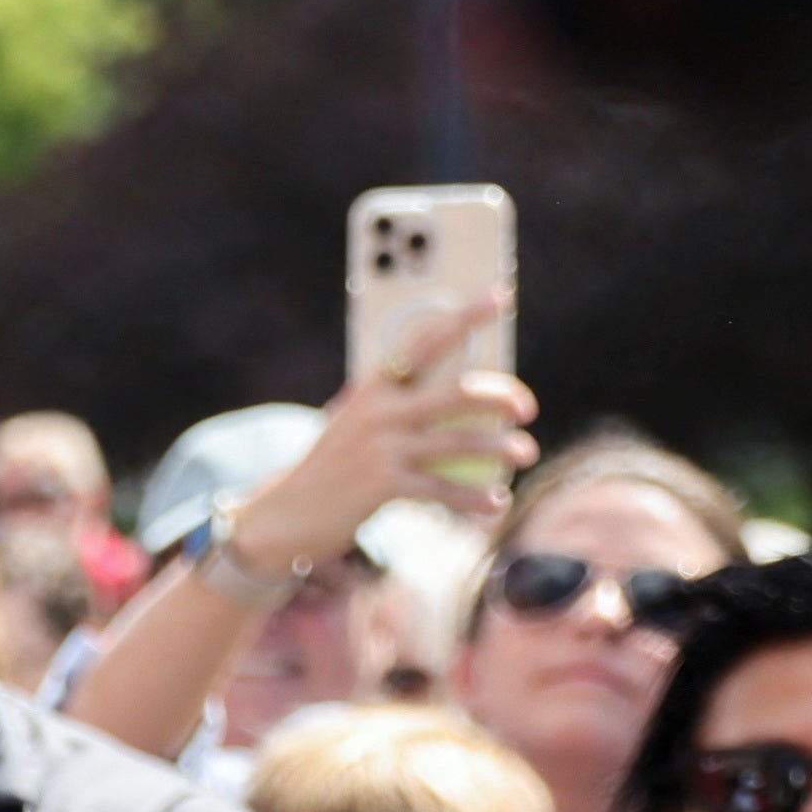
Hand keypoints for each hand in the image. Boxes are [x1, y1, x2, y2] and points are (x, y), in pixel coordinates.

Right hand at [240, 301, 541, 565]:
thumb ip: (396, 407)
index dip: (465, 317)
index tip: (499, 296)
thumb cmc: (330, 468)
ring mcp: (382, 448)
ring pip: (462, 443)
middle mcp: (378, 412)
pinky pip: (445, 490)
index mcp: (372, 388)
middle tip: (526, 409)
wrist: (284, 515)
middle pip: (458, 394)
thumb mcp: (355, 425)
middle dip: (503, 397)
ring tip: (526, 453)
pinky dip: (476, 500)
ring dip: (502, 449)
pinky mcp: (385, 486)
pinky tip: (497, 504)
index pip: (425, 341)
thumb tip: (464, 399)